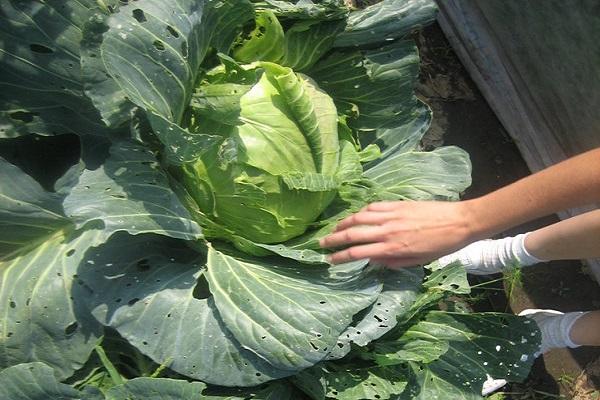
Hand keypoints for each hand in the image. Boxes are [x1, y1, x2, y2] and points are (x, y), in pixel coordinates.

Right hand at [319, 200, 475, 267]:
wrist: (459, 222)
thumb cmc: (441, 246)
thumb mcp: (417, 261)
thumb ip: (394, 261)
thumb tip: (374, 261)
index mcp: (392, 248)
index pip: (358, 253)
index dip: (341, 257)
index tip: (330, 260)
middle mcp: (387, 231)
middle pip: (353, 235)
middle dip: (334, 239)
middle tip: (321, 243)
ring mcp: (391, 215)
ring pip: (359, 217)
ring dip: (343, 223)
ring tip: (334, 228)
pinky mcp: (396, 204)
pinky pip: (372, 207)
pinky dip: (361, 211)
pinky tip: (356, 215)